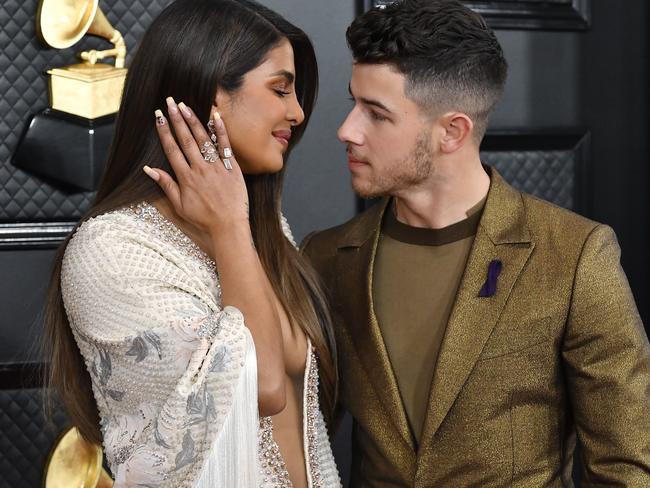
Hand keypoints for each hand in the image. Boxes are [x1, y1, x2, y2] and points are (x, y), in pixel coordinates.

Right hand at [144, 97, 248, 235]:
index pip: (171, 149)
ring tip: (184, 105)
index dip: (163, 131)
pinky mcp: (231, 168)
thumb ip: (166, 185)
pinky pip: (225, 146)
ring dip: (193, 121)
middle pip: (185, 139)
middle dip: (176, 119)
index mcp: (185, 177)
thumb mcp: (180, 205)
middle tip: (169, 102)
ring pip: (203, 139)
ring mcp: (216, 167)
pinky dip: (221, 131)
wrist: (229, 225)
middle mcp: (200, 169)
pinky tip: (215, 116)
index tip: (157, 115)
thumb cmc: (204, 217)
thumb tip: (149, 169)